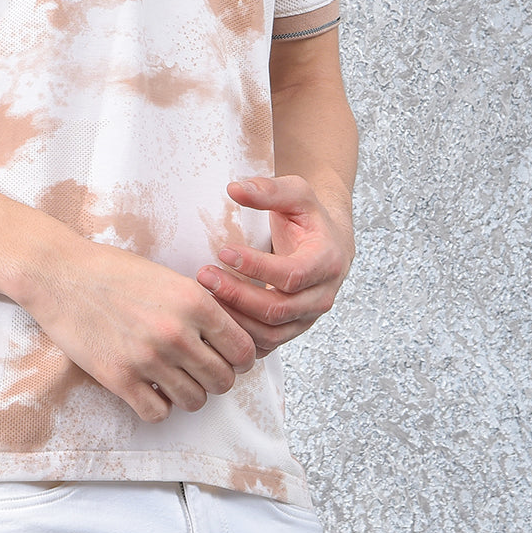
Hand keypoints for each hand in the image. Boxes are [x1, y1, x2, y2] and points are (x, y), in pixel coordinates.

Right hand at [19, 234, 257, 423]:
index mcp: (193, 301)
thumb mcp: (166, 277)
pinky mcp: (119, 379)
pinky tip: (148, 387)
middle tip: (198, 369)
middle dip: (215, 378)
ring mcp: (148, 358)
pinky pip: (158, 413)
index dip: (239, 358)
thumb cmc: (112, 270)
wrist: (60, 273)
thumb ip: (200, 306)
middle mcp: (176, 332)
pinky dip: (158, 405)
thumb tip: (230, 337)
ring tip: (171, 377)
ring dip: (187, 393)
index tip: (228, 357)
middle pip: (223, 381)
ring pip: (195, 401)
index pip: (243, 350)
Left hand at [196, 175, 353, 357]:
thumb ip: (268, 190)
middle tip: (204, 276)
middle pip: (277, 310)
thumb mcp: (296, 193)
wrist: (328, 243)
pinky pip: (265, 343)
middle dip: (237, 295)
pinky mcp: (292, 329)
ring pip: (270, 333)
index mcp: (327, 262)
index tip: (223, 251)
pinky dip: (240, 336)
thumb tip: (234, 189)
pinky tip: (215, 316)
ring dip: (235, 319)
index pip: (291, 275)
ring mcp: (307, 318)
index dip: (256, 267)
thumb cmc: (309, 217)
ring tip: (204, 296)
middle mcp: (321, 296)